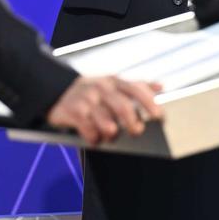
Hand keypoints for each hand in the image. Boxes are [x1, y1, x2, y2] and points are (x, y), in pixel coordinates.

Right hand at [46, 76, 163, 145]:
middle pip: (124, 108)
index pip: (136, 89)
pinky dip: (95, 138)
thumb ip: (137, 86)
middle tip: (137, 131)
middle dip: (134, 124)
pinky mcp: (74, 113)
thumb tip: (161, 86)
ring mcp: (88, 100)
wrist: (58, 90)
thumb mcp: (113, 83)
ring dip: (113, 134)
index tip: (159, 116)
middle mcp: (102, 88)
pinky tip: (95, 136)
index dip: (150, 103)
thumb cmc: (92, 91)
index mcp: (114, 81)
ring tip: (112, 134)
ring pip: (107, 123)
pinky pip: (90, 131)